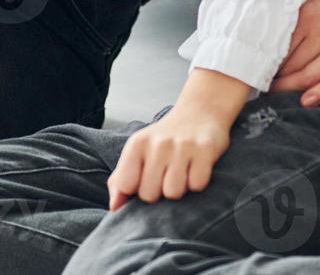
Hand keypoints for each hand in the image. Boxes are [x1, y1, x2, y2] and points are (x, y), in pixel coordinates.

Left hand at [107, 104, 229, 209]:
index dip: (136, 190)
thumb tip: (114, 206)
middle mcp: (158, 143)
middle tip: (166, 175)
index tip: (146, 179)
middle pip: (149, 194)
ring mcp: (183, 146)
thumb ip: (121, 179)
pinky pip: (197, 185)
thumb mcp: (138, 152)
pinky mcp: (205, 149)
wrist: (199, 112)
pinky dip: (197, 182)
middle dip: (158, 192)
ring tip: (181, 172)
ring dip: (179, 188)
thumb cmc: (164, 140)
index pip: (126, 185)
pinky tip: (195, 167)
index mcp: (137, 144)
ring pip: (173, 193)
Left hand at [268, 0, 319, 105]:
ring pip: (311, 76)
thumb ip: (289, 13)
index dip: (265, 64)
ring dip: (292, 88)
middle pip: (292, 67)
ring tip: (278, 92)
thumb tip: (265, 30)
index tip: (254, 69)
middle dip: (275, 80)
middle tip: (262, 84)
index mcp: (305, 17)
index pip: (279, 51)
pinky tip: (307, 100)